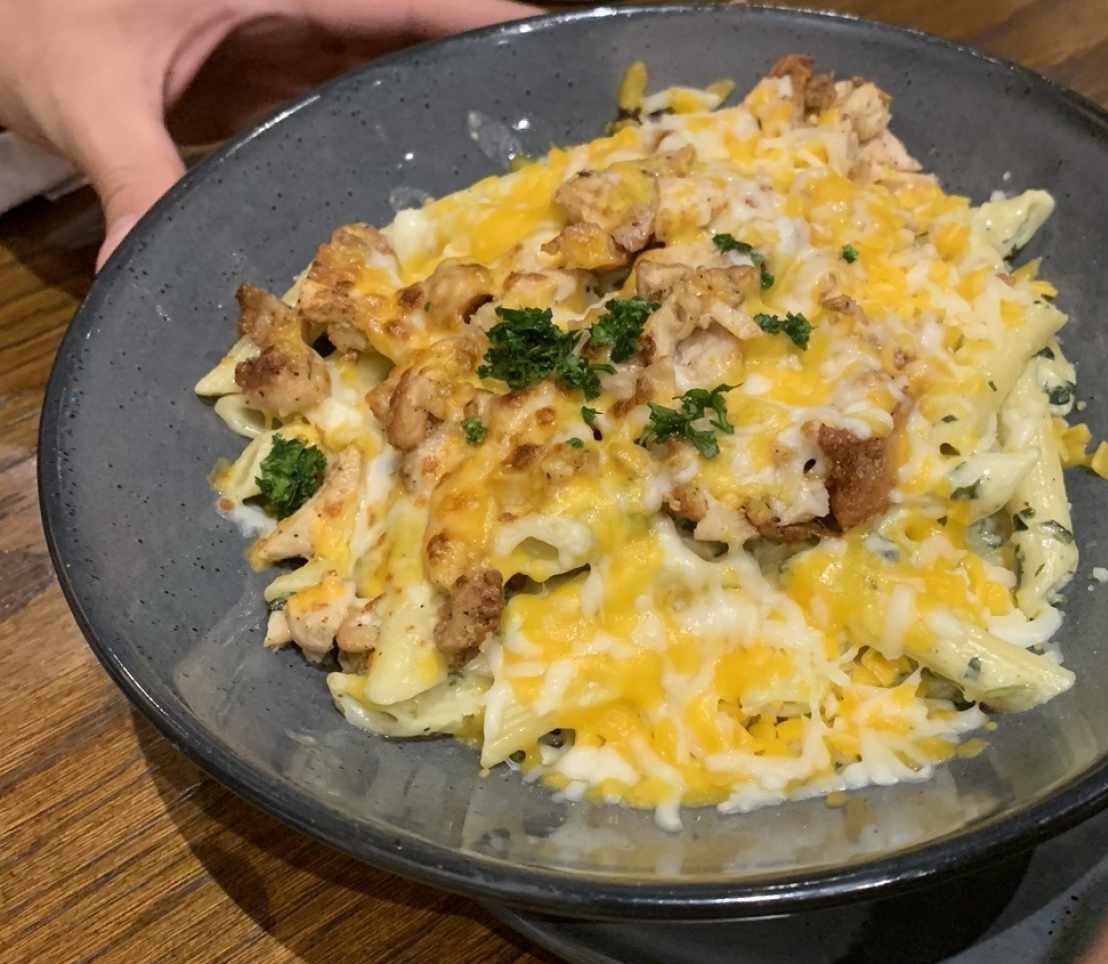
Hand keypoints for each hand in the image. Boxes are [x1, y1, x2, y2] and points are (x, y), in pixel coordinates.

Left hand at [0, 0, 536, 268]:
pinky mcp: (264, 73)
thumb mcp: (88, 96)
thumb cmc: (27, 20)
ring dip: (433, 110)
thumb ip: (133, 182)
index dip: (474, 19)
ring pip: (380, 68)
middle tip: (544, 136)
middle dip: (472, 77)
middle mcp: (289, 3)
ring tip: (500, 167)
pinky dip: (381, 133)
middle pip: (405, 34)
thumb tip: (140, 281)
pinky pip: (343, 98)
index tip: (545, 52)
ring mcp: (278, 38)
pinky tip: (415, 180)